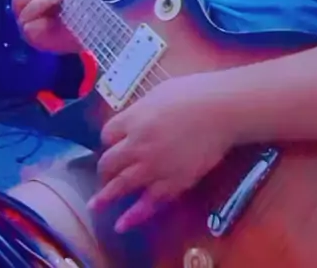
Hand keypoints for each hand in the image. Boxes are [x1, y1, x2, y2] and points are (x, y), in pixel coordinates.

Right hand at [11, 0, 79, 54]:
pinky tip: (55, 19)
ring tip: (59, 0)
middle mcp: (25, 9)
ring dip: (42, 1)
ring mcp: (27, 24)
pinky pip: (29, 27)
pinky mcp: (33, 39)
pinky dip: (42, 21)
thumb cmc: (75, 7)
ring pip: (23, 9)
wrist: (90, 30)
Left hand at [89, 72, 233, 232]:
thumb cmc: (192, 93)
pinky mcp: (173, 183)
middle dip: (104, 170)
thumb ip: (141, 111)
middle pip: (109, 162)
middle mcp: (137, 145)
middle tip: (104, 174)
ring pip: (122, 185)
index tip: (113, 143)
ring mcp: (154, 166)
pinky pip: (148, 203)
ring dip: (106, 197)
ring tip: (95, 206)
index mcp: (133, 119)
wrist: (221, 111)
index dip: (109, 140)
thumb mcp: (157, 93)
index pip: (107, 134)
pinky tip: (122, 224)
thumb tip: (134, 121)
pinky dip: (134, 216)